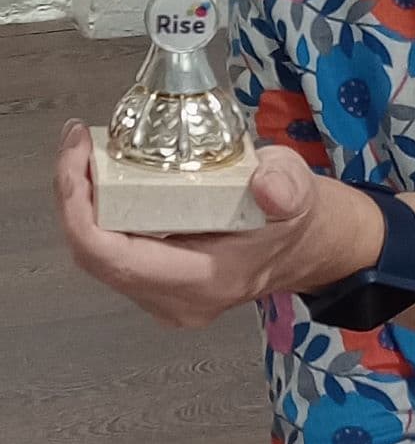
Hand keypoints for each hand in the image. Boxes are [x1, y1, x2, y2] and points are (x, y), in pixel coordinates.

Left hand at [54, 120, 381, 328]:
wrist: (312, 247)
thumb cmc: (300, 217)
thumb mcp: (301, 189)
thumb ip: (286, 186)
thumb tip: (265, 184)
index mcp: (203, 281)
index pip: (112, 257)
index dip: (77, 206)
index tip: (77, 153)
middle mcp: (175, 301)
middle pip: (93, 256)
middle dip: (73, 196)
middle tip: (76, 143)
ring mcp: (164, 299)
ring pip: (96, 257)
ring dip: (82, 205)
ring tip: (83, 153)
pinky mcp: (159, 287)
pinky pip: (111, 254)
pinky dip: (98, 215)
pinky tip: (100, 178)